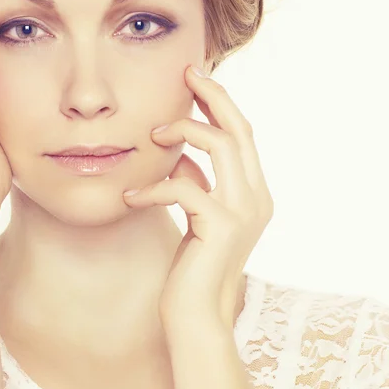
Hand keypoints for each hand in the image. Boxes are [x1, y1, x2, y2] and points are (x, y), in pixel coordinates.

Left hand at [122, 65, 273, 330]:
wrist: (196, 315)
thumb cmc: (192, 264)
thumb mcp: (196, 213)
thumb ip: (194, 179)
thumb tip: (175, 148)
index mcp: (253, 191)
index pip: (242, 134)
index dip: (220, 102)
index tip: (195, 76)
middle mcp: (257, 197)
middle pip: (239, 130)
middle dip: (212, 97)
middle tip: (186, 73)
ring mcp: (244, 211)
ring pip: (222, 147)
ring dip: (184, 133)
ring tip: (151, 136)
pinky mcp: (222, 227)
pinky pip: (185, 187)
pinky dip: (155, 186)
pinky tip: (131, 198)